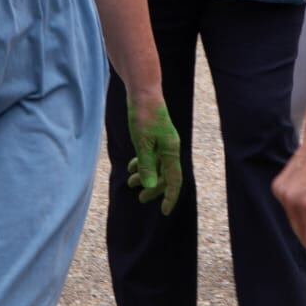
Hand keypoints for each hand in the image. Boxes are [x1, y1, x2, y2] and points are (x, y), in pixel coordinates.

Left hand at [125, 95, 182, 214]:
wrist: (144, 93)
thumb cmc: (143, 116)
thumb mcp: (142, 142)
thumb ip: (146, 164)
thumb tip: (149, 186)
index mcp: (171, 150)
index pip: (174, 180)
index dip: (170, 197)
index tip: (165, 212)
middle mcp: (170, 148)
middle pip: (165, 175)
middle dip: (154, 188)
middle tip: (140, 198)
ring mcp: (163, 142)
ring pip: (157, 165)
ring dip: (145, 175)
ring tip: (131, 182)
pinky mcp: (155, 136)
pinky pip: (152, 155)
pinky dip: (143, 162)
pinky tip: (132, 166)